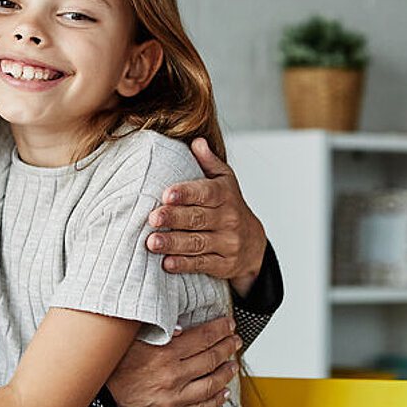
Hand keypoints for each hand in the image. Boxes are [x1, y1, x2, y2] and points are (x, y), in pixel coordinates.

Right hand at [106, 316, 241, 406]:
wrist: (100, 406)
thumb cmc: (111, 372)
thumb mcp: (128, 344)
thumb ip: (153, 332)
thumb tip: (180, 328)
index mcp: (163, 355)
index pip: (201, 338)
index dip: (219, 329)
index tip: (228, 324)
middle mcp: (174, 376)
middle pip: (211, 359)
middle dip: (227, 347)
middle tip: (235, 340)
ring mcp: (176, 399)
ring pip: (211, 384)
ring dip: (226, 372)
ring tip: (233, 364)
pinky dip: (217, 400)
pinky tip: (224, 393)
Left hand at [146, 137, 266, 296]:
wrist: (254, 243)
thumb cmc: (229, 206)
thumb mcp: (225, 181)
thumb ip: (209, 162)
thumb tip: (196, 141)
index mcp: (225, 195)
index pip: (206, 193)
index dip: (186, 194)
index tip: (167, 194)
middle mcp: (228, 219)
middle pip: (198, 219)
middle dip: (174, 219)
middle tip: (153, 218)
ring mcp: (227, 243)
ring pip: (197, 243)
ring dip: (173, 243)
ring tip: (152, 242)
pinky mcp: (223, 264)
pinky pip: (202, 264)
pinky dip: (184, 264)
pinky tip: (166, 263)